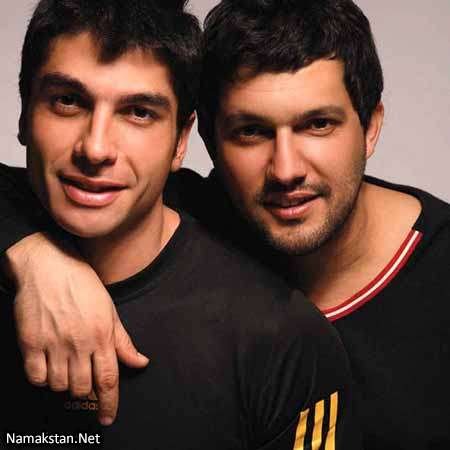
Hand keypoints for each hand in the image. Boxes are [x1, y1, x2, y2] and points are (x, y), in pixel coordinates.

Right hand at [4, 233, 148, 424]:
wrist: (49, 265)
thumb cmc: (82, 284)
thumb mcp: (110, 310)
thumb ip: (123, 341)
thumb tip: (140, 362)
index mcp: (102, 334)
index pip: (109, 379)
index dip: (111, 403)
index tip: (109, 417)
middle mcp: (79, 342)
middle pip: (83, 387)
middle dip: (86, 390)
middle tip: (84, 378)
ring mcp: (53, 343)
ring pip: (60, 385)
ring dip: (65, 383)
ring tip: (67, 366)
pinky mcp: (31, 342)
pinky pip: (36, 377)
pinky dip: (43, 378)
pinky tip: (48, 366)